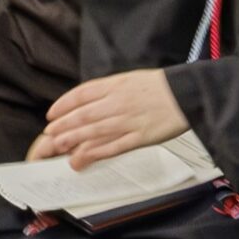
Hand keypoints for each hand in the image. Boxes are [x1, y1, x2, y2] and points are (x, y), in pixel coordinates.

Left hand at [36, 70, 190, 168]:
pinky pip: (111, 147)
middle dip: (63, 126)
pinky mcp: (138, 138)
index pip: (81, 94)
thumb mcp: (132, 79)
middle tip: (50, 134)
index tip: (52, 114)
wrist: (188, 94)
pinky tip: (81, 159)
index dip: (63, 105)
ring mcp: (127, 121)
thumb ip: (110, 90)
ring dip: (72, 141)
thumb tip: (89, 102)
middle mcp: (118, 103)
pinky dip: (93, 154)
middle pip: (83, 116)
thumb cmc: (162, 87)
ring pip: (92, 133)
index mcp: (117, 85)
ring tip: (58, 147)